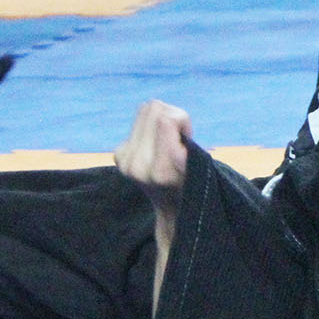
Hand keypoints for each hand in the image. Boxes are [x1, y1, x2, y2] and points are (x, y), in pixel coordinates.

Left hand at [114, 100, 191, 214]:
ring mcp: (124, 161)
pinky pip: (138, 120)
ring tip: (168, 141)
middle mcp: (137, 166)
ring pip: (145, 110)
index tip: (187, 139)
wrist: (173, 209)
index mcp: (161, 171)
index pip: (166, 119)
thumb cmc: (194, 182)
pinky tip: (156, 146)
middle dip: (172, 118)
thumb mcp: (200, 164)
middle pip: (154, 109)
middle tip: (178, 139)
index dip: (183, 121)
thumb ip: (184, 140)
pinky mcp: (118, 155)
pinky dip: (151, 128)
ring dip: (162, 121)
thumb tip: (161, 114)